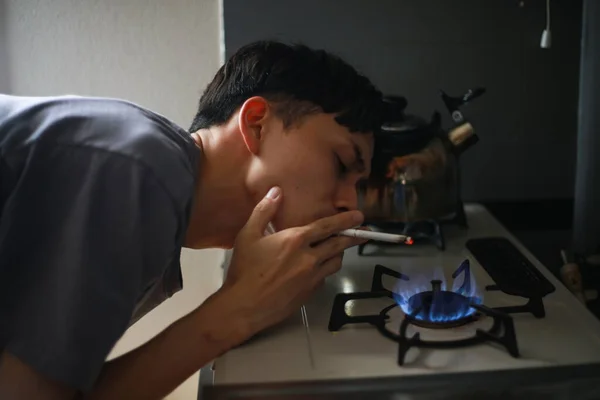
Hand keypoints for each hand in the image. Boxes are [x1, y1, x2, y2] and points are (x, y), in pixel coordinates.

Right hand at [221, 186, 365, 337]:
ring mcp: (312, 278)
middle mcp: (309, 258)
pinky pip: (323, 277)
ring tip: (339, 249)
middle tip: (364, 232)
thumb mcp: (248, 235)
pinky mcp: (310, 293)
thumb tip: (276, 191)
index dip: (345, 221)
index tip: (359, 216)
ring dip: (339, 254)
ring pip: (335, 262)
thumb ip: (264, 211)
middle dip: (353, 237)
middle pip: (339, 245)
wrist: (245, 306)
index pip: (327, 227)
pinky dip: (323, 270)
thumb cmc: (244, 270)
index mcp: (295, 240)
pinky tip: (316, 268)